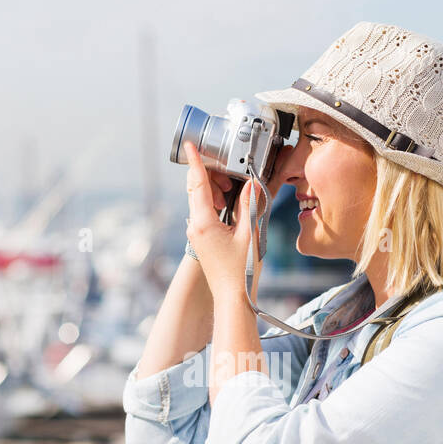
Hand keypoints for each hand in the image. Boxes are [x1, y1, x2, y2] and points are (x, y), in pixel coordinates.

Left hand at [183, 140, 263, 301]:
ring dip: (214, 189)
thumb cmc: (242, 272)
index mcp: (204, 222)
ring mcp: (196, 234)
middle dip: (211, 174)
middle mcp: (195, 226)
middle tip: (230, 171)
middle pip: (196, 189)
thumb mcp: (251, 233)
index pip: (198, 184)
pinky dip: (215, 202)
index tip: (191, 145)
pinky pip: (204, 212)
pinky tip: (229, 205)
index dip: (196, 162)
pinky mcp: (202, 240)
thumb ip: (250, 205)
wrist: (233, 298)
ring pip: (200, 200)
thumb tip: (251, 184)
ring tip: (233, 192)